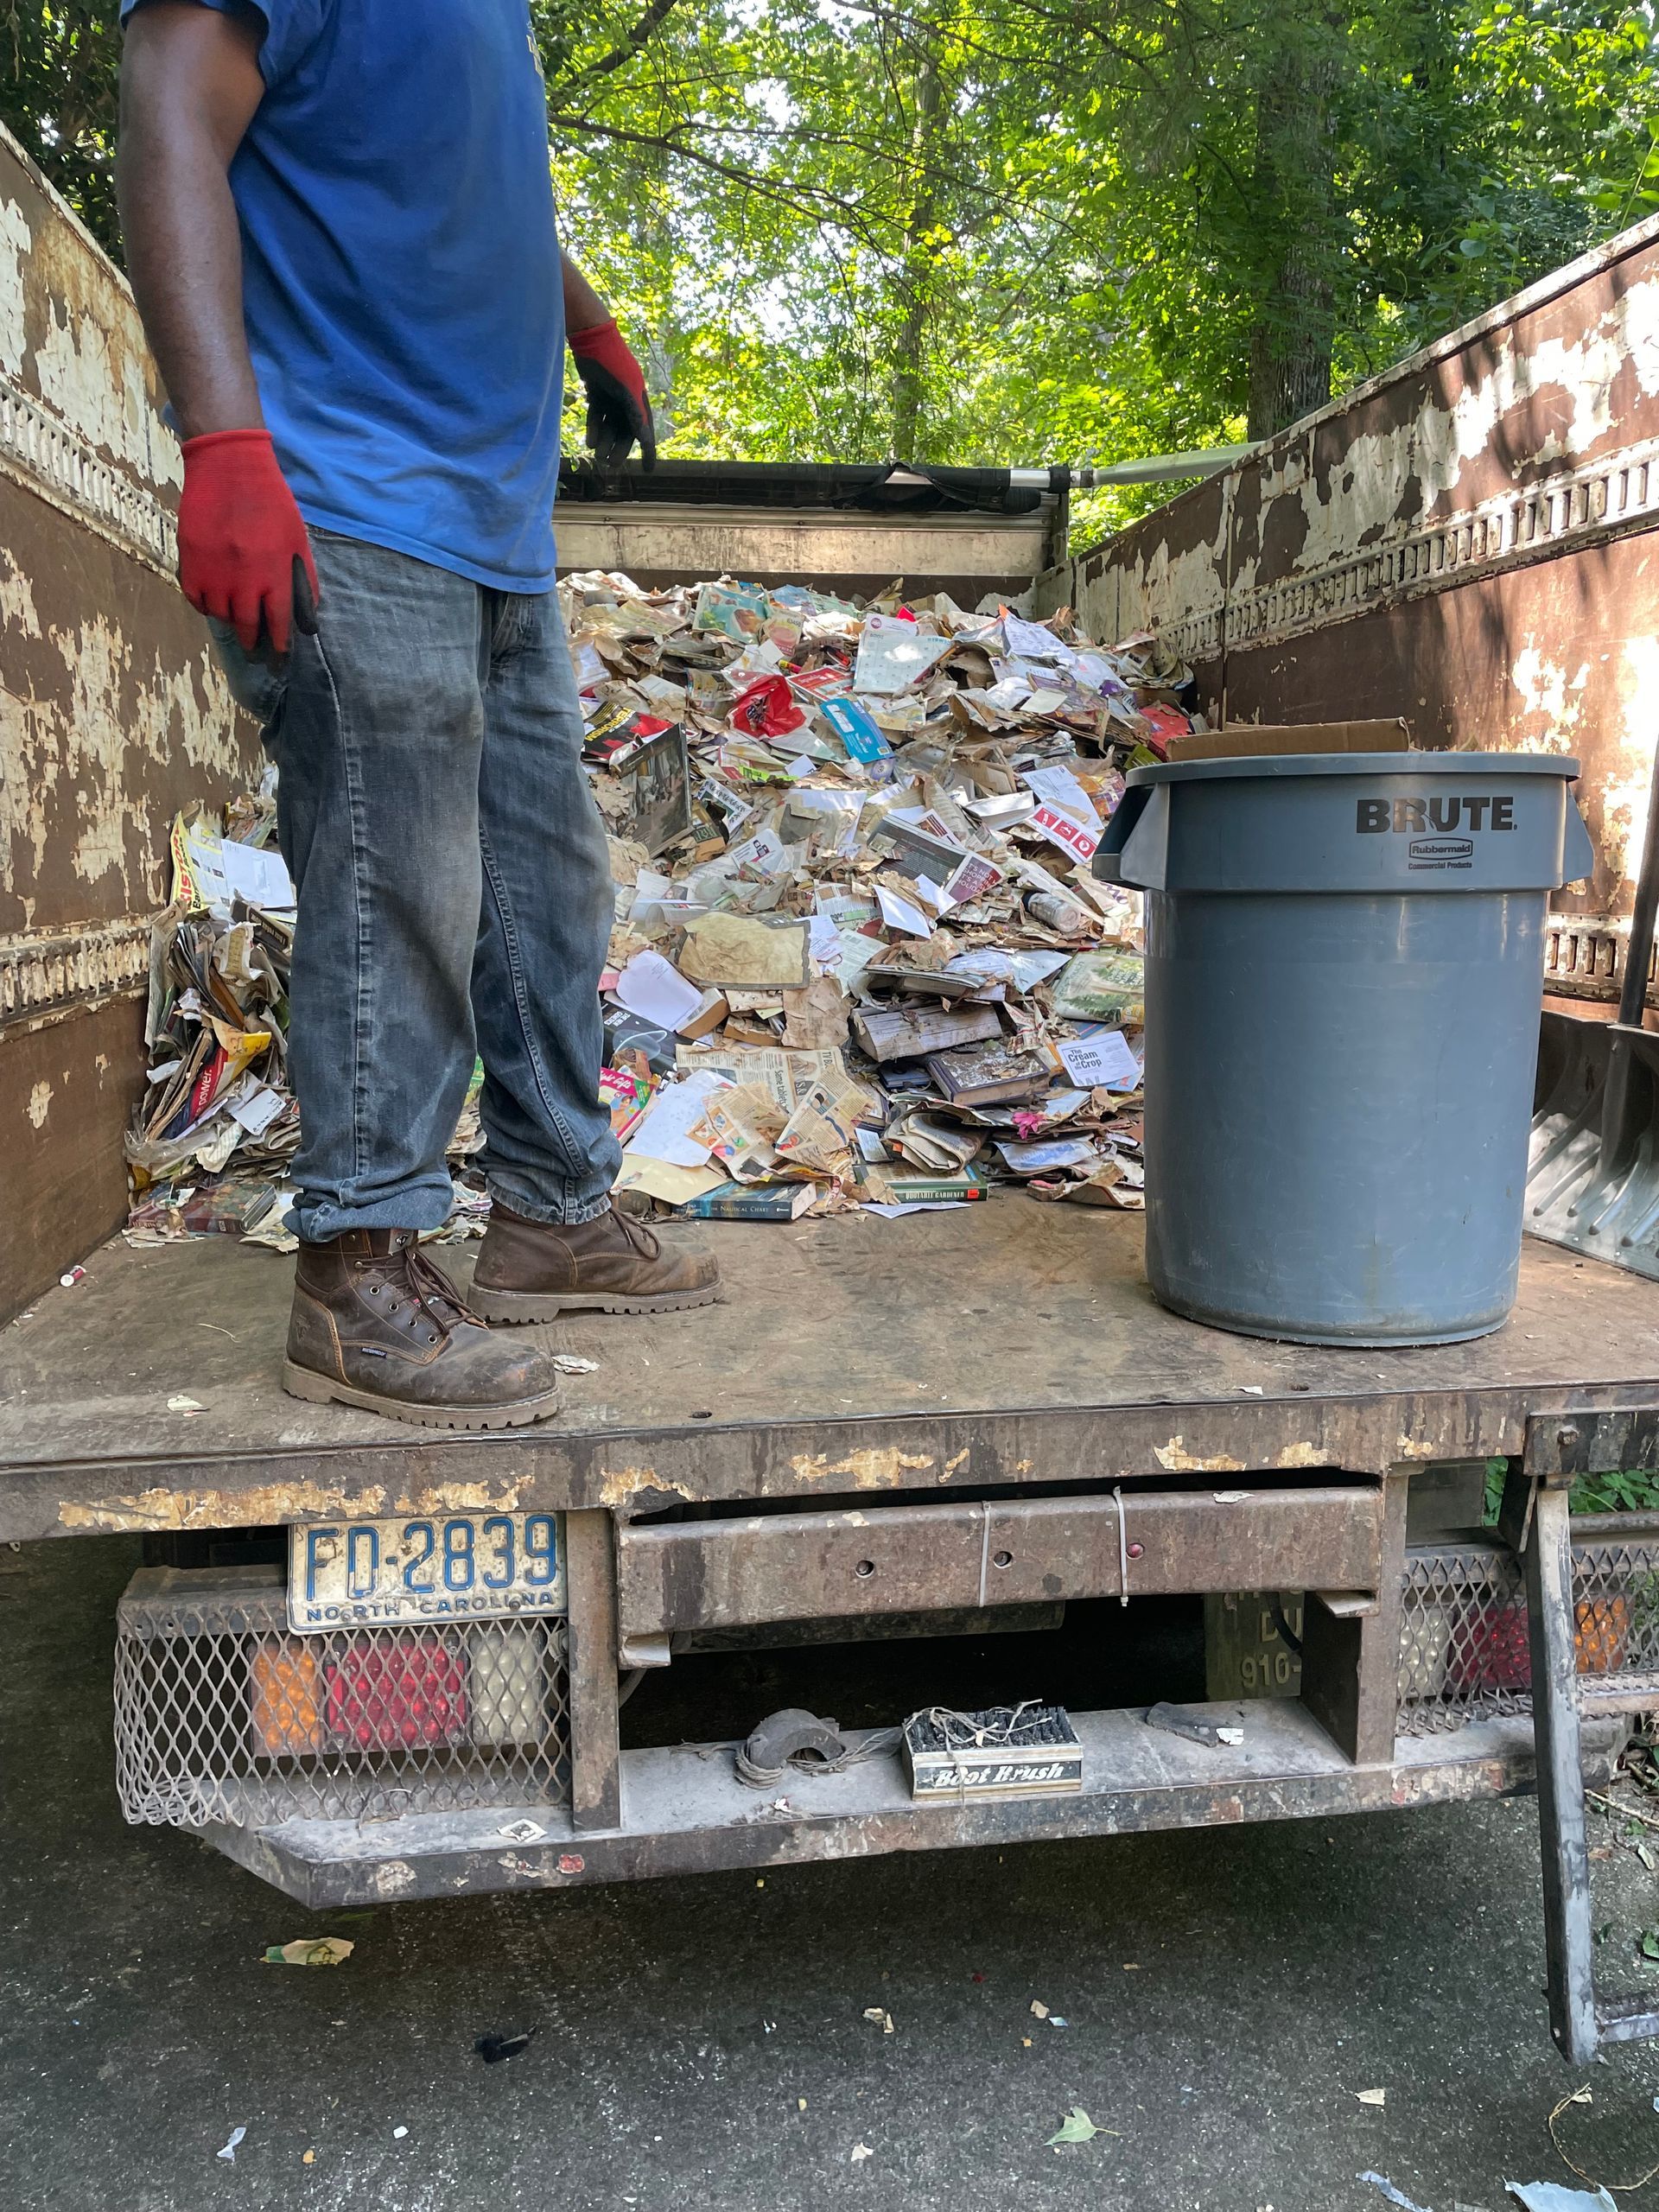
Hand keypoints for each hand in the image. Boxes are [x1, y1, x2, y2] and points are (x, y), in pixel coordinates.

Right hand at [177, 428, 319, 653]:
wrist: (228, 466)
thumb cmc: (271, 501)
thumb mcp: (297, 538)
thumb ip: (303, 576)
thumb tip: (307, 612)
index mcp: (273, 572)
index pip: (278, 621)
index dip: (279, 643)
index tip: (279, 657)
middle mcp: (242, 577)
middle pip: (245, 625)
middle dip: (252, 643)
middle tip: (255, 652)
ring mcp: (213, 570)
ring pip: (219, 614)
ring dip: (229, 622)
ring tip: (236, 624)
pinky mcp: (190, 559)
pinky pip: (195, 597)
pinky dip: (205, 606)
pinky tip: (214, 604)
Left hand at [568, 318, 656, 469]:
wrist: (591, 338)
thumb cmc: (612, 362)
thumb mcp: (626, 389)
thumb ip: (635, 414)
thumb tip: (645, 439)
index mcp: (639, 400)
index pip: (646, 431)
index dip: (648, 452)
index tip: (648, 470)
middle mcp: (627, 401)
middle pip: (626, 432)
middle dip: (618, 449)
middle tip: (608, 464)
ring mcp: (611, 398)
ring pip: (609, 426)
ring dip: (604, 441)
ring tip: (596, 455)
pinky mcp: (597, 393)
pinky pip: (597, 417)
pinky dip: (593, 428)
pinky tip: (589, 441)